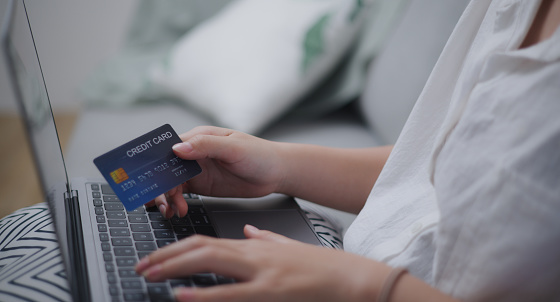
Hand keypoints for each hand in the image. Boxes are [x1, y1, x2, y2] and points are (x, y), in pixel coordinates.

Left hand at [135, 225, 387, 301]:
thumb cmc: (322, 267)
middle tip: (142, 264)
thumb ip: (266, 239)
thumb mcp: (289, 246)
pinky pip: (230, 294)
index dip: (177, 247)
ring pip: (210, 262)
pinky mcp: (269, 291)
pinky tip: (182, 295)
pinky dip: (203, 294)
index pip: (207, 241)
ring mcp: (260, 272)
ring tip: (150, 274)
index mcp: (254, 247)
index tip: (157, 255)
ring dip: (175, 268)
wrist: (351, 277)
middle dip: (166, 256)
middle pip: (200, 247)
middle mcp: (253, 254)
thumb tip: (249, 233)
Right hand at [146, 126, 285, 217]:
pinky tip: (178, 211)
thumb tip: (178, 148)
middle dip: (158, 185)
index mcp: (199, 138)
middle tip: (158, 201)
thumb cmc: (259, 154)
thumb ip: (206, 146)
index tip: (146, 177)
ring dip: (165, 197)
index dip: (154, 161)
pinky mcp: (202, 185)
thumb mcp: (234, 148)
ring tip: (169, 210)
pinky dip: (175, 203)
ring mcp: (197, 170)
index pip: (168, 147)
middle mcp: (194, 153)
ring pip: (170, 183)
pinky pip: (181, 194)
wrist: (276, 174)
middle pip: (165, 168)